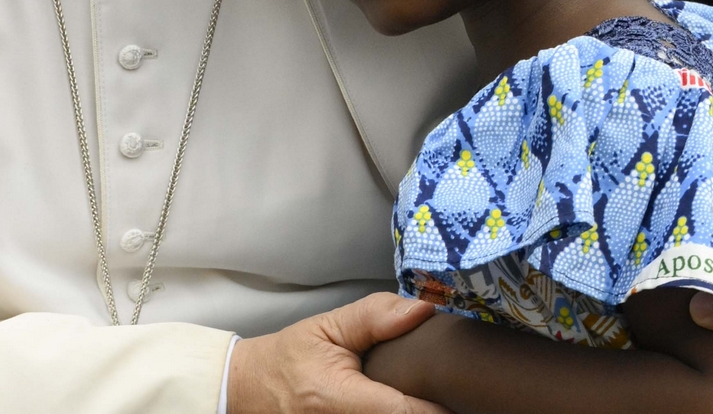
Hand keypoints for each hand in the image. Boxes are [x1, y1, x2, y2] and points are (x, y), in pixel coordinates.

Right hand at [228, 293, 451, 413]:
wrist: (251, 392)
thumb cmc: (289, 360)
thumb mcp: (327, 328)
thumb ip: (374, 318)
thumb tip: (423, 309)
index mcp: (337, 400)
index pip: (405, 412)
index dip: (439, 405)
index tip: (461, 388)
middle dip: (433, 408)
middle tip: (451, 389)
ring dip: (416, 411)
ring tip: (432, 395)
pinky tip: (410, 403)